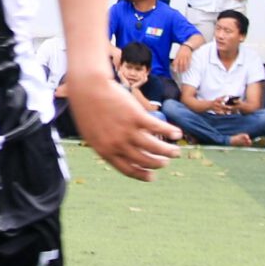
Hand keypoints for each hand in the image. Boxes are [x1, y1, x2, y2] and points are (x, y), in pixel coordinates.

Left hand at [61, 70, 181, 180]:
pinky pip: (158, 128)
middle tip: (165, 163)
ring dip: (167, 151)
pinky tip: (177, 133)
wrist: (88, 88)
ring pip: (154, 147)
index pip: (128, 169)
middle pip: (144, 160)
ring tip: (175, 151)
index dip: (142, 175)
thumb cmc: (87, 108)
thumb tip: (115, 151)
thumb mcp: (91, 133)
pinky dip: (169, 131)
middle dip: (157, 164)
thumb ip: (104, 144)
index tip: (152, 177)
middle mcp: (118, 145)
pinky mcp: (137, 117)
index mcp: (106, 151)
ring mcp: (128, 131)